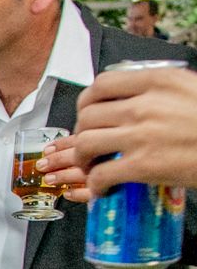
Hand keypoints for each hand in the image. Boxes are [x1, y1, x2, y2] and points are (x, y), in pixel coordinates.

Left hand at [39, 64, 196, 198]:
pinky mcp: (143, 165)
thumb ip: (159, 89)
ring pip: (87, 143)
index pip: (102, 84)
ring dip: (82, 158)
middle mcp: (145, 104)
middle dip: (81, 132)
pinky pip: (101, 174)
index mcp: (159, 81)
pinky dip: (96, 184)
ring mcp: (142, 135)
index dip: (87, 101)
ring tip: (91, 166)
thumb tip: (131, 95)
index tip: (88, 112)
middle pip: (88, 115)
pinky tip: (103, 187)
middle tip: (88, 143)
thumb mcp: (191, 89)